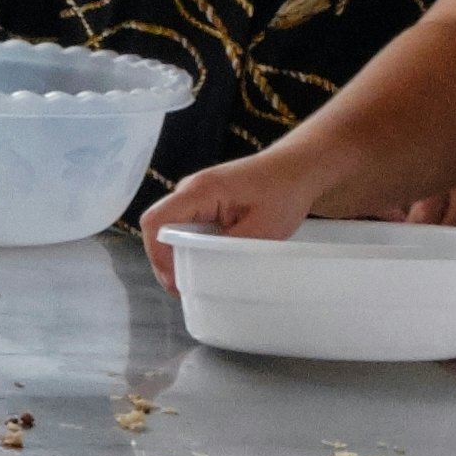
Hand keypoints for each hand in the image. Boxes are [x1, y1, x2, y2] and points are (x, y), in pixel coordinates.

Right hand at [141, 146, 329, 279]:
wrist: (299, 167)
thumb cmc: (285, 191)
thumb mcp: (261, 231)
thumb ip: (226, 251)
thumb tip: (200, 275)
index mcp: (200, 191)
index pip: (156, 222)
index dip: (158, 255)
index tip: (177, 281)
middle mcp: (189, 190)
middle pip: (159, 229)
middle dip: (168, 261)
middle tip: (188, 288)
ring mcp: (195, 196)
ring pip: (171, 231)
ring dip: (180, 255)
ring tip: (199, 278)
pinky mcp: (203, 202)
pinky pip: (185, 228)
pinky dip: (192, 248)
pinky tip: (209, 262)